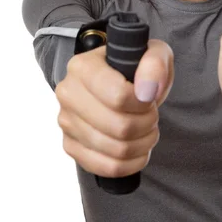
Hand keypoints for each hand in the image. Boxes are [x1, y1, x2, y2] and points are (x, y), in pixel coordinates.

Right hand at [55, 39, 173, 176]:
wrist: (120, 82)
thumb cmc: (137, 67)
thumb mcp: (154, 53)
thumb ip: (154, 63)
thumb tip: (147, 90)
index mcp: (82, 67)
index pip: (117, 96)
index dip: (143, 104)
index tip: (150, 98)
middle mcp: (68, 93)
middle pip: (118, 127)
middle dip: (147, 124)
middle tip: (152, 115)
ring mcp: (66, 122)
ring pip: (115, 150)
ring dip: (143, 144)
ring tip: (148, 129)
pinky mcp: (71, 145)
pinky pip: (106, 167)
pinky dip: (131, 163)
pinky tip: (139, 149)